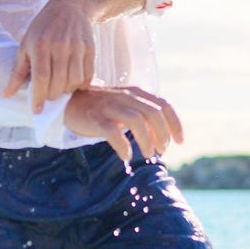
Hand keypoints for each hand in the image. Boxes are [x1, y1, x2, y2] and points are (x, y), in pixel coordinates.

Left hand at [3, 0, 95, 112]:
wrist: (69, 7)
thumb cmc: (43, 28)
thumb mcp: (26, 45)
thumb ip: (17, 71)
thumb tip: (6, 94)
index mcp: (40, 45)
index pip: (41, 77)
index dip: (39, 96)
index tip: (37, 110)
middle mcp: (60, 46)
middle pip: (59, 82)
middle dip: (53, 95)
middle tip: (49, 96)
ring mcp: (77, 47)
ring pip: (75, 81)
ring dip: (67, 90)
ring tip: (61, 87)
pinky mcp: (90, 48)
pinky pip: (88, 75)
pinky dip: (81, 84)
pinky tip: (74, 82)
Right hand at [63, 86, 183, 161]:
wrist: (69, 103)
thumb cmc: (103, 109)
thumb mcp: (127, 106)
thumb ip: (144, 115)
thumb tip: (163, 137)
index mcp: (136, 93)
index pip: (164, 105)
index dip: (175, 124)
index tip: (180, 142)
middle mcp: (125, 96)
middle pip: (153, 114)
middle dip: (162, 135)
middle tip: (160, 151)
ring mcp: (109, 105)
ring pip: (136, 121)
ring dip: (146, 140)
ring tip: (147, 154)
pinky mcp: (95, 118)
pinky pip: (112, 131)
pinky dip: (123, 145)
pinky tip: (126, 155)